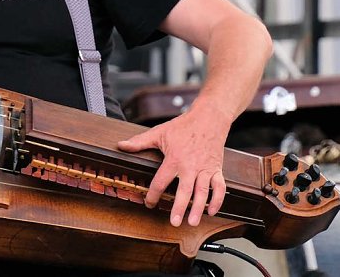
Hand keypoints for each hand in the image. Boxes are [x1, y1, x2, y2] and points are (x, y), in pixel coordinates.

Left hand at [118, 104, 230, 226]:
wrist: (209, 117)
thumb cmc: (183, 126)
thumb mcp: (159, 133)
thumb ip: (140, 142)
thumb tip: (121, 145)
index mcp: (174, 158)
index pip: (161, 181)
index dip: (153, 195)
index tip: (149, 203)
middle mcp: (190, 165)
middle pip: (184, 190)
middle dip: (179, 207)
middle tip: (174, 222)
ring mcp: (205, 168)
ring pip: (202, 191)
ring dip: (198, 208)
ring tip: (192, 222)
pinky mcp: (216, 169)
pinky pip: (219, 187)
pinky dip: (217, 200)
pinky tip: (211, 211)